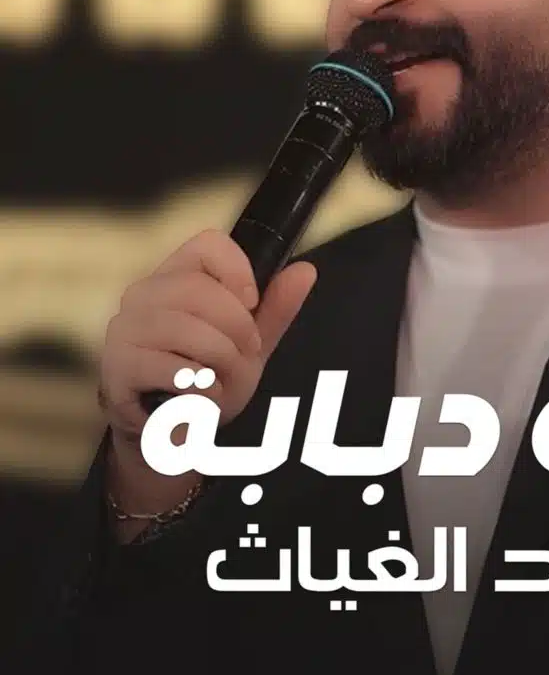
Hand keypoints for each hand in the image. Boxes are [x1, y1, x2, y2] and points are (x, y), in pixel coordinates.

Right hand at [98, 228, 316, 449]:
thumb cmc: (210, 376)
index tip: (252, 303)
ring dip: (219, 359)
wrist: (175, 431)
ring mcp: (125, 328)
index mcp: (178, 275)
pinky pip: (167, 366)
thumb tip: (305, 270)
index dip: (238, 270)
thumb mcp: (251, 342)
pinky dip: (199, 385)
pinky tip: (202, 394)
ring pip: (184, 326)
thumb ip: (276, 307)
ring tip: (223, 378)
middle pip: (197, 288)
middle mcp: (144, 293)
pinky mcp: (117, 366)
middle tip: (245, 354)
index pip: (207, 244)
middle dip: (237, 327)